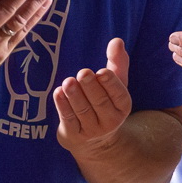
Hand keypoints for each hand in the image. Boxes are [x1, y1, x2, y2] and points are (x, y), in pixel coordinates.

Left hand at [54, 38, 132, 153]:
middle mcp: (110, 121)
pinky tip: (58, 92)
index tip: (102, 72)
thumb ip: (117, 62)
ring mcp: (92, 130)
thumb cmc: (105, 102)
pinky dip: (62, 106)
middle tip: (83, 73)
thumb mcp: (115, 84)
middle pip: (99, 102)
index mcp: (123, 106)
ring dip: (75, 95)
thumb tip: (117, 41)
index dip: (110, 84)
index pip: (118, 94)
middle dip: (90, 87)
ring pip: (82, 110)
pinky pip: (68, 119)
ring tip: (68, 82)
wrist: (95, 141)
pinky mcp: (74, 136)